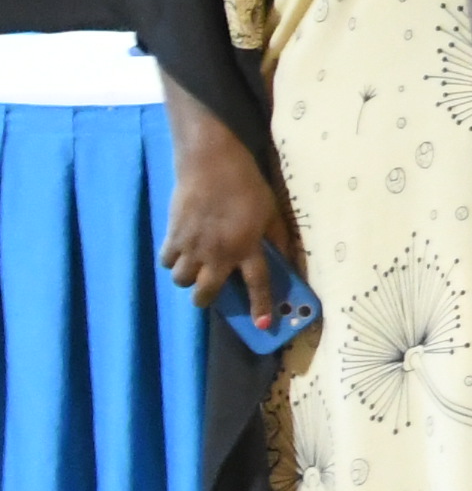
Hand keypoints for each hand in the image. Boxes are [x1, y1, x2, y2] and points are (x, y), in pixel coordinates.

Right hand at [159, 138, 292, 325]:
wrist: (211, 164)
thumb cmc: (247, 186)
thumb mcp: (271, 212)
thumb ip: (275, 238)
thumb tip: (284, 258)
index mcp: (247, 247)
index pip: (257, 284)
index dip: (260, 307)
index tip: (263, 326)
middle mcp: (218, 253)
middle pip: (206, 293)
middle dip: (206, 298)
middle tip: (209, 289)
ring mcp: (192, 246)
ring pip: (182, 281)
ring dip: (188, 278)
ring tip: (195, 266)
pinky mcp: (172, 236)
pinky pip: (166, 262)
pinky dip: (172, 261)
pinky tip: (180, 250)